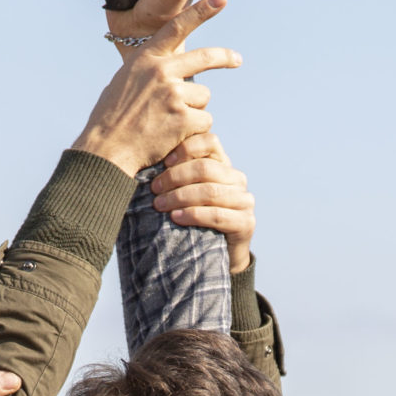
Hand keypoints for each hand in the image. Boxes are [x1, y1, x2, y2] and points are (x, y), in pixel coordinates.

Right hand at [71, 0, 238, 177]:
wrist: (105, 149)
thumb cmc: (111, 119)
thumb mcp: (123, 82)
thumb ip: (148, 71)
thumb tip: (169, 70)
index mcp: (145, 58)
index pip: (177, 27)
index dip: (201, 11)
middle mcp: (161, 71)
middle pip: (205, 58)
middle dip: (225, 58)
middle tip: (237, 59)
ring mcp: (173, 94)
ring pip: (203, 97)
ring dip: (194, 111)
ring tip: (168, 124)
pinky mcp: (183, 118)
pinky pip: (204, 120)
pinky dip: (194, 131)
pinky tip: (173, 136)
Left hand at [148, 132, 254, 273]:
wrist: (219, 254)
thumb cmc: (195, 218)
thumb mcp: (187, 191)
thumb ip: (179, 172)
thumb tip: (149, 155)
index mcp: (224, 164)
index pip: (210, 142)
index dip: (186, 148)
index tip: (163, 162)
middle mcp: (237, 179)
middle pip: (206, 168)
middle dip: (175, 177)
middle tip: (154, 189)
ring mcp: (244, 201)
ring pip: (210, 191)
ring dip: (180, 197)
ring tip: (159, 205)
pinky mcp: (246, 223)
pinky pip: (217, 215)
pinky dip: (193, 215)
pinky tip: (175, 217)